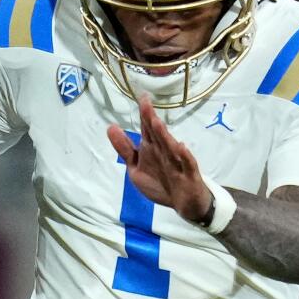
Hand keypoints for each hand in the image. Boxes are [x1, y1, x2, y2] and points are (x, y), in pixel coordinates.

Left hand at [106, 95, 212, 224]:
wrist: (184, 202)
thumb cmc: (160, 182)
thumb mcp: (136, 167)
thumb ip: (125, 149)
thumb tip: (110, 127)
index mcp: (152, 148)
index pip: (147, 128)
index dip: (143, 114)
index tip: (141, 97)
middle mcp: (164, 151)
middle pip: (157, 134)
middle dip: (150, 120)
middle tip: (145, 103)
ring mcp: (177, 162)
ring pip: (170, 147)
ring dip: (164, 135)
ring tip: (156, 123)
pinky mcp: (188, 174)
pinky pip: (187, 164)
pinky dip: (185, 156)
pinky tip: (182, 147)